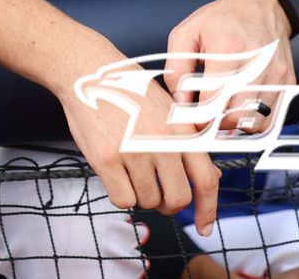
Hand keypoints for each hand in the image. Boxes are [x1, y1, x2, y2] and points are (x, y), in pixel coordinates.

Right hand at [54, 33, 221, 232]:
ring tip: (129, 173)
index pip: (206, 180)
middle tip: (157, 197)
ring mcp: (134, 151)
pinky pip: (122, 199)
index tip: (204, 227)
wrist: (88, 71)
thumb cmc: (126, 89)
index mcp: (181, 130)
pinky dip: (120, 195)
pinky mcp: (108, 158)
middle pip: (178, 198)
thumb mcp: (168, 109)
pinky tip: (115, 176)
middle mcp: (162, 141)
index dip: (207, 210)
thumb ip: (189, 143)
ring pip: (148, 201)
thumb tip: (210, 177)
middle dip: (168, 205)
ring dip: (140, 195)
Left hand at [162, 0, 294, 134]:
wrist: (261, 5)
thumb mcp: (186, 33)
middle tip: (208, 120)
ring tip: (224, 113)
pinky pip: (273, 116)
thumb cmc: (221, 19)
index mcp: (227, 48)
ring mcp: (276, 74)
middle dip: (219, 125)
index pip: (214, 99)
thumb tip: (181, 101)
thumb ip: (177, 69)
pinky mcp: (288, 81)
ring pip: (257, 122)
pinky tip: (241, 107)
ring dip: (238, 125)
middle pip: (238, 116)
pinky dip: (256, 120)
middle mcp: (256, 63)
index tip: (192, 118)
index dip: (200, 117)